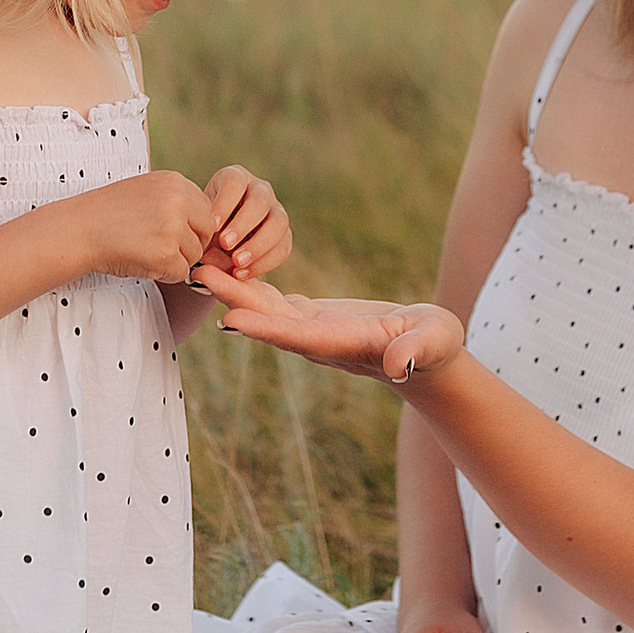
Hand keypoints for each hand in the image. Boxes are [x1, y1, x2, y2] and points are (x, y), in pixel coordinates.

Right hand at [85, 169, 219, 285]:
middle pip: (208, 230)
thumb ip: (174, 200)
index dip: (191, 226)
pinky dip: (165, 274)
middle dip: (191, 243)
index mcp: (174, 181)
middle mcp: (178, 200)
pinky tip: (142, 264)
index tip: (169, 233)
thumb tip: (207, 223)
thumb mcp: (144, 191)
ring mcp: (173, 227)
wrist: (76, 230)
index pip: (205, 208)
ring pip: (195, 254)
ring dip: (176, 260)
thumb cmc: (107, 214)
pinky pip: (182, 272)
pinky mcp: (166, 254)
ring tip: (145, 253)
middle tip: (162, 248)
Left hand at [194, 274, 464, 384]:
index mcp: (344, 344)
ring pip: (265, 308)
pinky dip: (251, 286)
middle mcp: (319, 340)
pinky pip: (276, 302)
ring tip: (200, 267)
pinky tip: (227, 270)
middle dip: (233, 298)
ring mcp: (313, 329)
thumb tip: (402, 365)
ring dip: (233, 290)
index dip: (265, 328)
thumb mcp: (432, 344)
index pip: (299, 337)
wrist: (429, 354)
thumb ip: (415, 351)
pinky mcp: (314, 316)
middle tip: (197, 275)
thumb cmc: (436, 346)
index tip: (231, 319)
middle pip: (269, 319)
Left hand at [200, 164, 292, 283]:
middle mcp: (259, 189)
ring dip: (258, 244)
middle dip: (243, 224)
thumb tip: (208, 253)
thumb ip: (203, 234)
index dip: (225, 203)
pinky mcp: (284, 233)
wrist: (215, 244)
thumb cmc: (202, 229)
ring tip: (237, 263)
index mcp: (234, 178)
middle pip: (259, 201)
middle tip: (226, 244)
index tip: (213, 226)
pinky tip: (243, 273)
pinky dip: (264, 262)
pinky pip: (283, 246)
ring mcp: (275, 210)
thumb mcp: (199, 225)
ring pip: (278, 222)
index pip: (234, 183)